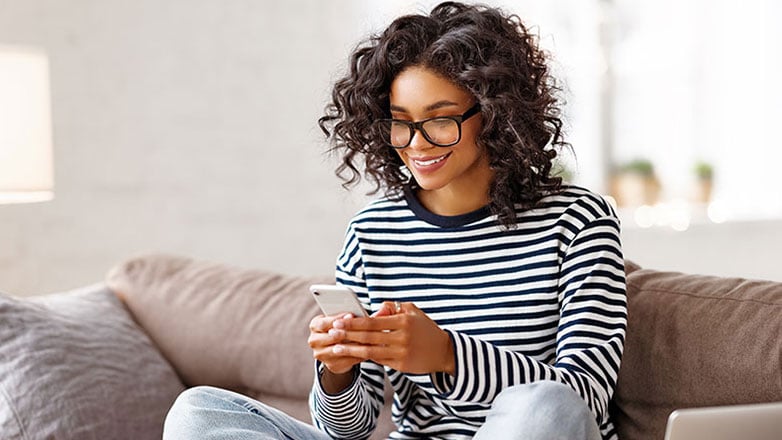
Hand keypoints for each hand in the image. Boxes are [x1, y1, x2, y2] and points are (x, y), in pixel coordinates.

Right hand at [308, 313, 364, 392]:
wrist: (335, 351)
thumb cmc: (339, 329)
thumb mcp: (340, 321)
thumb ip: (347, 316)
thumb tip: (359, 314)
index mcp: (314, 325)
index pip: (324, 322)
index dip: (338, 318)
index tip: (351, 314)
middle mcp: (314, 340)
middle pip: (331, 336)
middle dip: (347, 331)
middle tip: (362, 327)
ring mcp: (321, 354)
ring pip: (340, 349)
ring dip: (355, 344)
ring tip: (368, 338)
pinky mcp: (331, 365)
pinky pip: (347, 360)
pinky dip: (358, 354)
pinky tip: (368, 349)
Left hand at [330, 302, 454, 374]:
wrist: (443, 351)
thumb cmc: (425, 328)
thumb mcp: (413, 312)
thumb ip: (393, 307)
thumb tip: (376, 308)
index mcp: (403, 321)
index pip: (373, 321)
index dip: (354, 322)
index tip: (339, 321)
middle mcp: (401, 337)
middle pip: (368, 336)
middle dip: (348, 334)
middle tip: (331, 332)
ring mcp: (401, 352)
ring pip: (370, 351)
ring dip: (351, 349)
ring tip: (336, 347)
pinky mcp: (401, 365)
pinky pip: (378, 360)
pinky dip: (364, 357)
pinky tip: (352, 354)